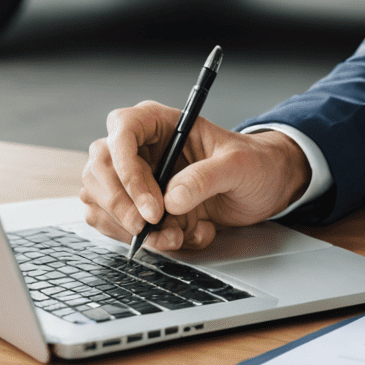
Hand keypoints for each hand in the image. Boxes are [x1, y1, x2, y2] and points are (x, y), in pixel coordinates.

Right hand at [80, 101, 310, 252]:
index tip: (152, 205)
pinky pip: (119, 227)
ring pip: (102, 203)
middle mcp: (141, 148)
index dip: (126, 167)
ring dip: (132, 229)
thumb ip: (206, 177)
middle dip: (121, 206)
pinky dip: (145, 241)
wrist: (264, 186)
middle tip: (151, 226)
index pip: (122, 130)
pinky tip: (181, 236)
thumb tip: (171, 198)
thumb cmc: (253, 163)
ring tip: (178, 234)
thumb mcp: (239, 165)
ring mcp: (135, 179)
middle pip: (99, 170)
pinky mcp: (138, 207)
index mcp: (161, 123)